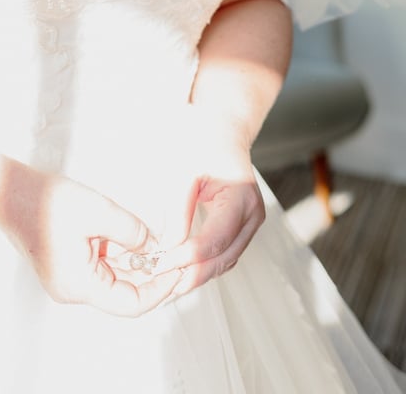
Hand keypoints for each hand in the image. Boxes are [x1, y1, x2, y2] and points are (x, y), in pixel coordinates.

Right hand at [0, 161, 181, 316]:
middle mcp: (73, 290)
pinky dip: (119, 254)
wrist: (7, 191)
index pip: (132, 303)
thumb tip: (154, 246)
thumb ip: (131, 230)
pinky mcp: (66, 265)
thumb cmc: (44, 201)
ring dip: (135, 261)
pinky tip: (132, 236)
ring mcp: (68, 278)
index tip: (177, 269)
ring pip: (114, 278)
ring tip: (157, 241)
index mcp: (79, 286)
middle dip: (150, 273)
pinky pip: (101, 267)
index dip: (160, 288)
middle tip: (174, 254)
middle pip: (124, 293)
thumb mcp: (97, 210)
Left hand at [147, 114, 264, 297]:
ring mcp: (251, 222)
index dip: (188, 257)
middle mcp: (253, 214)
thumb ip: (178, 212)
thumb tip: (168, 248)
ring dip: (199, 274)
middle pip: (224, 257)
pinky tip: (182, 270)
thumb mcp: (185, 172)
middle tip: (162, 284)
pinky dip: (205, 264)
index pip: (215, 239)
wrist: (223, 129)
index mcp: (241, 197)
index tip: (161, 265)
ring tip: (168, 284)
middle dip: (193, 274)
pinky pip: (225, 252)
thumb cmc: (204, 142)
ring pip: (226, 260)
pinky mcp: (243, 226)